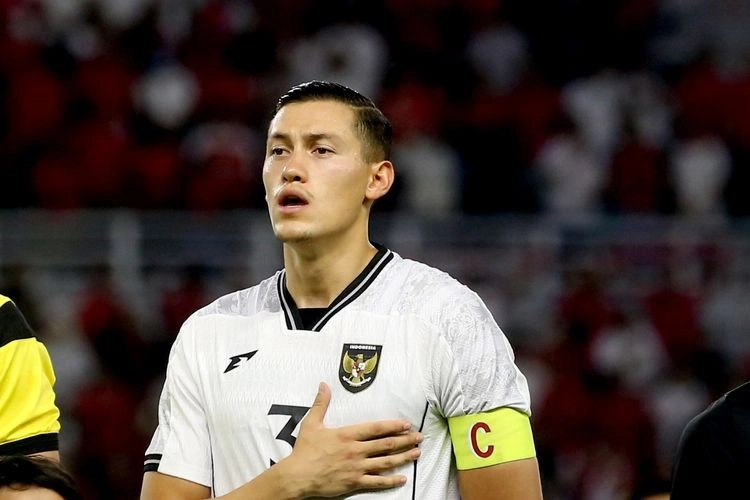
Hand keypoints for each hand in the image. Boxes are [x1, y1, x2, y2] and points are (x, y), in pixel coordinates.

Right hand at [276, 382, 421, 497]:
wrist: (297, 476)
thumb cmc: (304, 451)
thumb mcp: (311, 423)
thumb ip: (321, 403)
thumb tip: (324, 385)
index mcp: (347, 435)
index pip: (376, 428)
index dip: (393, 425)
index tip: (406, 424)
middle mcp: (356, 450)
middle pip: (386, 444)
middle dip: (405, 440)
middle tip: (419, 437)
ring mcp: (357, 467)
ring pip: (385, 462)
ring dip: (403, 457)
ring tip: (416, 453)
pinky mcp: (354, 482)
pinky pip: (376, 482)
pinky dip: (391, 481)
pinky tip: (402, 479)